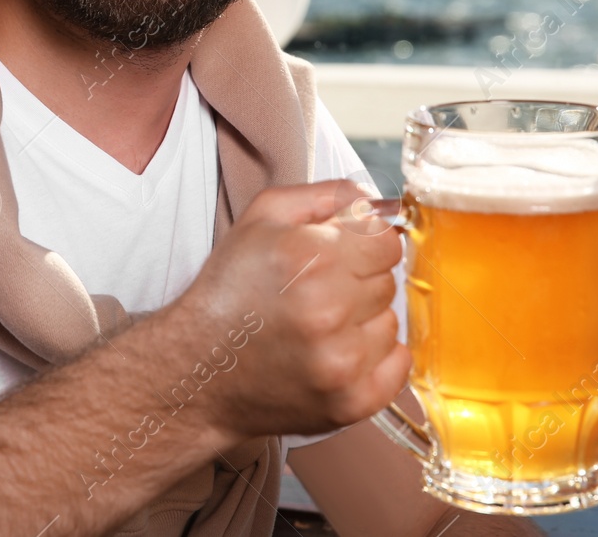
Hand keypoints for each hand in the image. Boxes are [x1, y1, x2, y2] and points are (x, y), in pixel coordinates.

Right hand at [163, 179, 407, 442]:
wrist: (198, 367)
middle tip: (317, 294)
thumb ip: (325, 195)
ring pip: (391, 323)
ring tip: (320, 327)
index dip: (363, 245)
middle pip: (388, 281)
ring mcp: (342, 361)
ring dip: (364, 322)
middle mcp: (330, 308)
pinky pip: (399, 367)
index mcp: (312, 256)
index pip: (387, 241)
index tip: (338, 258)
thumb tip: (375, 200)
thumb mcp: (262, 217)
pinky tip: (338, 353)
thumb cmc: (230, 290)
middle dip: (359, 282)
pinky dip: (377, 359)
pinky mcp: (350, 402)